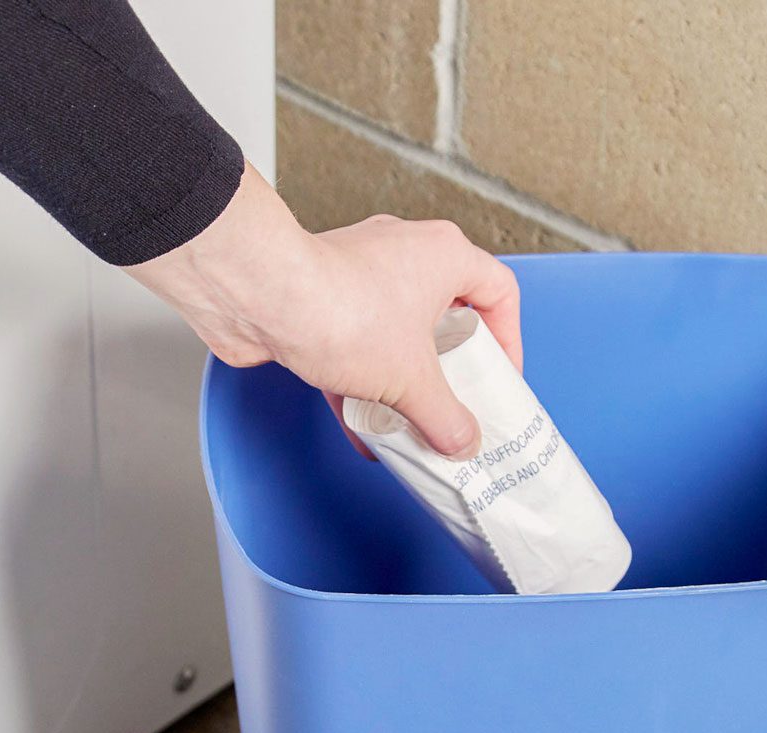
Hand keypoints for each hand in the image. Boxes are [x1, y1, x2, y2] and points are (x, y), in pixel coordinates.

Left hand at [124, 163, 521, 459]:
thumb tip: (463, 443)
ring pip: (399, 334)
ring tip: (414, 424)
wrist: (257, 295)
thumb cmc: (340, 310)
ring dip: (406, 382)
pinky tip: (366, 434)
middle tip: (461, 404)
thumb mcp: (411, 381)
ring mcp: (360, 275)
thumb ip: (445, 417)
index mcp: (443, 257)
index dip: (509, 338)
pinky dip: (364, 388)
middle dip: (452, 368)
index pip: (499, 291)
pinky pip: (357, 347)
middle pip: (448, 316)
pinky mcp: (322, 299)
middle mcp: (405, 255)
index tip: (501, 377)